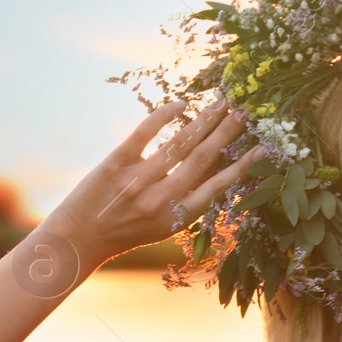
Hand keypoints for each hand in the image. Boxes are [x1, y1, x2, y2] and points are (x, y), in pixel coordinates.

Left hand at [41, 99, 261, 267]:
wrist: (79, 239)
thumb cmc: (125, 232)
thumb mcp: (163, 226)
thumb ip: (187, 201)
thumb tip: (214, 166)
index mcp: (177, 217)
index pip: (217, 186)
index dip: (242, 166)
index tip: (262, 148)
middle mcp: (160, 199)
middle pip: (203, 158)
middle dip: (227, 132)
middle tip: (245, 110)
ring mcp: (138, 180)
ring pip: (180, 142)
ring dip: (205, 119)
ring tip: (222, 102)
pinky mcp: (116, 163)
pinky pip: (146, 132)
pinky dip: (165, 115)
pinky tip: (182, 104)